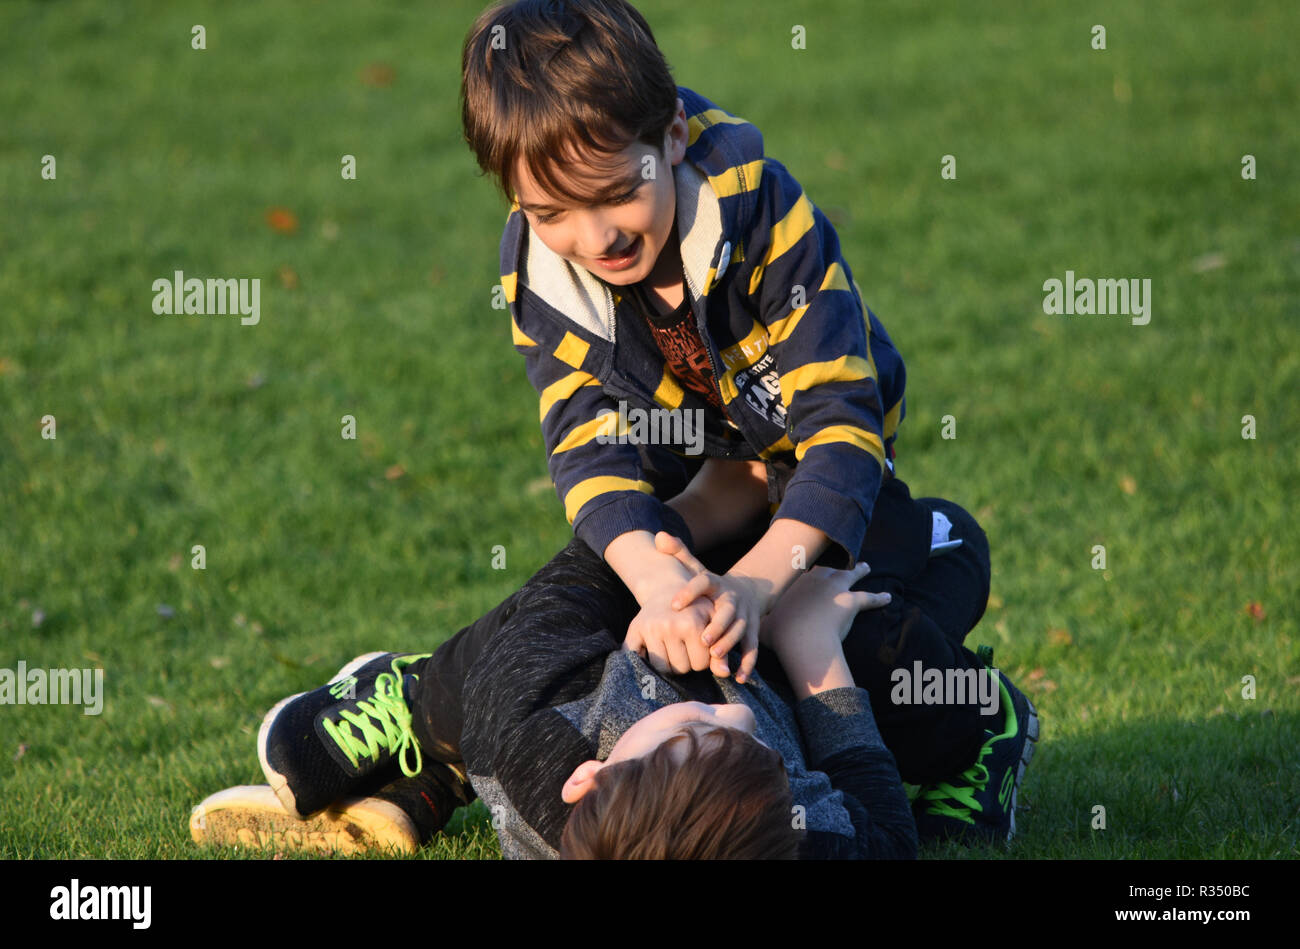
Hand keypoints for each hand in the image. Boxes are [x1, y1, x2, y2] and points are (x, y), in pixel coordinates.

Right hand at [624, 584, 718, 676]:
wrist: (668, 587)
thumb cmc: (695, 609)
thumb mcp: (713, 624)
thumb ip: (722, 650)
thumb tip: (725, 674)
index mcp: (692, 625)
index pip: (701, 664)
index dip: (702, 658)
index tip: (699, 645)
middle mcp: (669, 626)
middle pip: (681, 668)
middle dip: (685, 662)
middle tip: (684, 647)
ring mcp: (650, 629)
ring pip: (662, 669)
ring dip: (668, 664)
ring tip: (672, 648)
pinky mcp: (634, 630)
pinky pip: (637, 659)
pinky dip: (643, 660)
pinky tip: (650, 651)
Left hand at [654, 532, 761, 683]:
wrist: (745, 592)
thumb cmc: (710, 586)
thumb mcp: (695, 567)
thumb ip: (678, 553)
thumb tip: (659, 536)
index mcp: (714, 583)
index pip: (703, 582)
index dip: (689, 591)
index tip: (673, 604)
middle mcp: (731, 599)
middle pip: (727, 611)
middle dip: (717, 625)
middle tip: (702, 639)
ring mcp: (744, 616)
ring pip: (741, 631)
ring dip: (730, 644)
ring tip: (715, 657)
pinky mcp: (752, 632)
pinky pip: (753, 649)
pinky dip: (748, 663)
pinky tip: (738, 676)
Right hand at [764, 562, 890, 649]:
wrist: (800, 639)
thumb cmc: (780, 634)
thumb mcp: (762, 625)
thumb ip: (758, 623)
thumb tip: (745, 627)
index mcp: (797, 583)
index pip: (806, 571)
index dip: (811, 570)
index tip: (813, 568)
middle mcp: (817, 580)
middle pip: (829, 568)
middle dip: (836, 564)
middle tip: (841, 560)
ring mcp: (836, 588)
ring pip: (851, 575)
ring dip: (859, 570)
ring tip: (866, 567)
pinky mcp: (852, 601)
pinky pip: (869, 598)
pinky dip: (879, 598)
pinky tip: (888, 598)